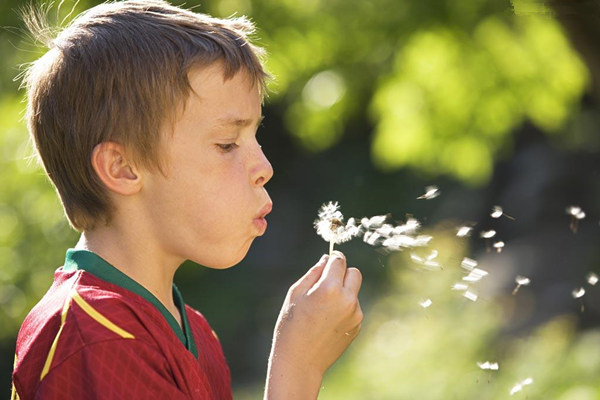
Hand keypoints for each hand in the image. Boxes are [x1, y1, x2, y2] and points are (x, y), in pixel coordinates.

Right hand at [265, 251, 362, 398]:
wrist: (300, 362)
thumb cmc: (291, 326)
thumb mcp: (296, 294)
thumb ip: (313, 273)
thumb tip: (327, 259)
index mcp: (330, 289)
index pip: (340, 261)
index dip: (334, 258)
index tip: (329, 261)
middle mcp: (347, 300)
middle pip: (355, 273)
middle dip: (343, 273)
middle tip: (327, 282)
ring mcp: (355, 315)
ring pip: (354, 291)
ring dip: (343, 292)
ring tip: (322, 309)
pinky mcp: (357, 326)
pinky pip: (353, 307)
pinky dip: (344, 308)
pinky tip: (327, 321)